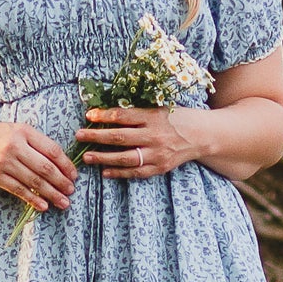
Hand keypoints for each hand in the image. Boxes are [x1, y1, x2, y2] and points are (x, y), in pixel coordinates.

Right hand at [0, 118, 76, 210]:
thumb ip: (38, 143)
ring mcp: (3, 162)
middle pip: (45, 168)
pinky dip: (32, 199)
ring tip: (63, 202)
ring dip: (51, 194)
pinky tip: (44, 206)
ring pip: (33, 181)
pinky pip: (18, 190)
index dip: (66, 164)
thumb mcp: (19, 131)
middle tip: (71, 191)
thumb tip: (62, 165)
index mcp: (24, 132)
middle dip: (61, 182)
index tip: (74, 175)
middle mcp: (14, 146)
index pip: (51, 150)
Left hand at [76, 104, 200, 178]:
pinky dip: (119, 173)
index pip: (123, 116)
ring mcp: (157, 153)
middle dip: (96, 137)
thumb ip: (137, 112)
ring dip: (103, 158)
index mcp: (153, 116)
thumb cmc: (179, 118)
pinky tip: (105, 172)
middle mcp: (154, 135)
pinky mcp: (160, 167)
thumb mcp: (160, 108)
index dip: (104, 115)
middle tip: (79, 136)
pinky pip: (136, 172)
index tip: (88, 115)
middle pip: (119, 137)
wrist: (203, 135)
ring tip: (87, 157)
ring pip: (125, 158)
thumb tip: (109, 113)